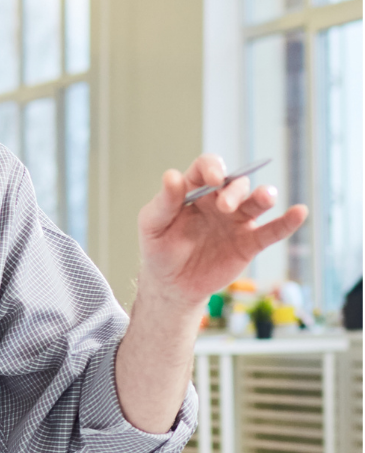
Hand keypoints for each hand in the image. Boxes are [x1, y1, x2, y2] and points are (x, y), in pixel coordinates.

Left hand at [136, 154, 307, 309]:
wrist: (172, 284)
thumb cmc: (159, 247)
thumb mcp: (153, 223)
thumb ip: (164, 201)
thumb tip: (172, 175)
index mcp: (194, 189)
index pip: (207, 168)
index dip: (212, 168)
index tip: (213, 179)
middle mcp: (218, 200)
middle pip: (235, 183)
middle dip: (233, 190)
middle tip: (224, 207)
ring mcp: (236, 221)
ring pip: (255, 202)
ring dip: (263, 196)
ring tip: (265, 197)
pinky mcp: (249, 243)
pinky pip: (271, 231)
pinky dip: (286, 222)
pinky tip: (299, 212)